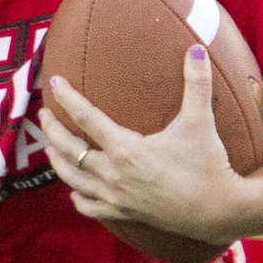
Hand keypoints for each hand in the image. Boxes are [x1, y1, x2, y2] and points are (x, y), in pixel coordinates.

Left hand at [40, 45, 237, 246]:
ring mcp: (117, 196)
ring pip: (74, 180)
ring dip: (58, 162)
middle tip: (44, 115)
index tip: (55, 83)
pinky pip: (91, 207)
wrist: (218, 211)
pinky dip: (78, 198)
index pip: (87, 118)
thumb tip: (197, 49)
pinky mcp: (126, 213)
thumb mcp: (200, 121)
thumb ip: (196, 83)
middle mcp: (114, 174)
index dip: (68, 98)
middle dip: (53, 131)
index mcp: (126, 150)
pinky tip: (73, 191)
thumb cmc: (208, 165)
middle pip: (70, 150)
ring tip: (49, 148)